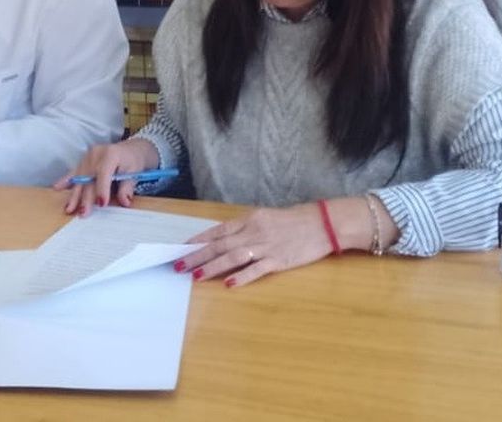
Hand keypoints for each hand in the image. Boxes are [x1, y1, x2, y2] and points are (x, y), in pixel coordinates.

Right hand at [54, 138, 158, 215]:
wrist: (131, 149)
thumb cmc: (133, 161)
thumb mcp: (135, 173)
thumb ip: (127, 188)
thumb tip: (124, 202)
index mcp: (111, 155)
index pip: (104, 173)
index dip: (102, 189)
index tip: (101, 204)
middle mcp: (96, 154)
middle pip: (89, 178)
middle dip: (85, 197)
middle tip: (83, 213)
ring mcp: (88, 157)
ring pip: (79, 178)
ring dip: (74, 195)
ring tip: (69, 208)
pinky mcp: (83, 161)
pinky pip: (74, 171)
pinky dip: (65, 180)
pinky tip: (57, 188)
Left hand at [176, 203, 334, 287]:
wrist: (322, 224)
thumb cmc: (294, 221)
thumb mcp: (265, 218)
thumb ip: (246, 228)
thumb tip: (225, 240)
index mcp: (249, 219)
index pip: (218, 230)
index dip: (199, 240)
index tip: (182, 248)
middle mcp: (254, 231)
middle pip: (220, 244)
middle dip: (198, 255)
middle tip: (179, 264)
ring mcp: (266, 246)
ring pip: (233, 256)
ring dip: (213, 266)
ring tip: (196, 275)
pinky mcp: (279, 260)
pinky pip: (257, 269)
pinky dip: (242, 276)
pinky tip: (229, 284)